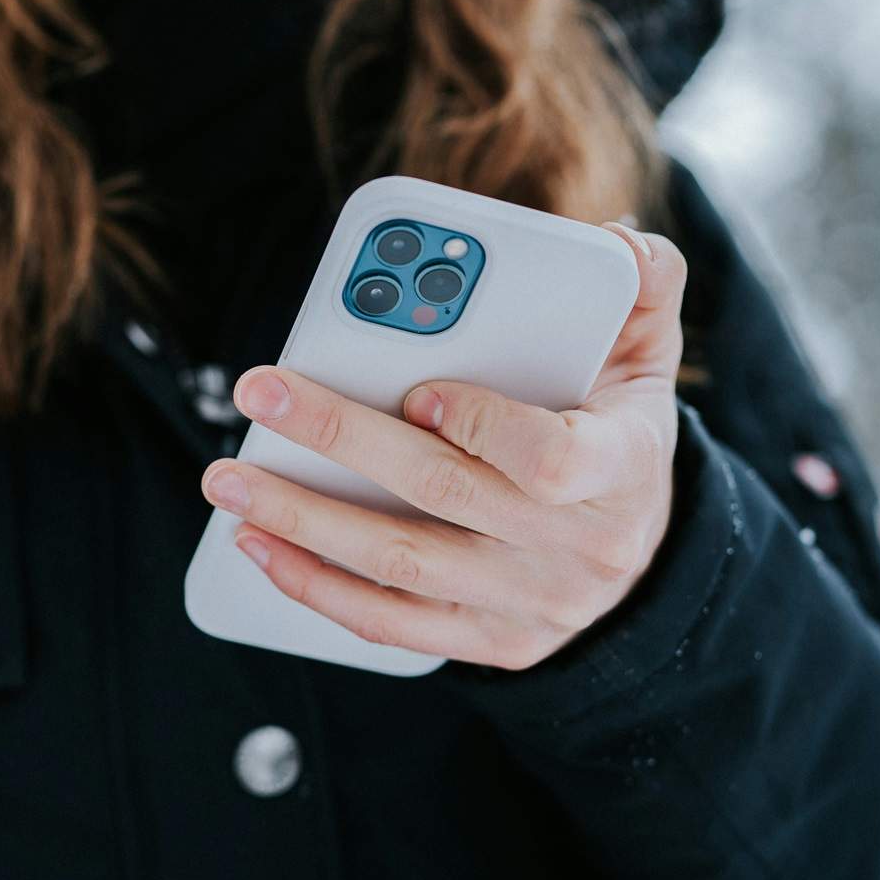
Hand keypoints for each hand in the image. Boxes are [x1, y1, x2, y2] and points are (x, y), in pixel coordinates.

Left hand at [199, 223, 688, 669]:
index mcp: (624, 467)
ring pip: (403, 565)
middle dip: (342, 439)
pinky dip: (316, 587)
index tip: (417, 389)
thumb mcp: (649, 352)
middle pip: (446, 497)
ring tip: (230, 477)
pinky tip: (259, 542)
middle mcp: (581, 549)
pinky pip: (393, 623)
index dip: (482, 426)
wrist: (640, 549)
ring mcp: (534, 605)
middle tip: (260, 394)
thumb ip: (643, 282)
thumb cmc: (620, 428)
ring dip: (304, 522)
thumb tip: (613, 237)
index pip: (554, 460)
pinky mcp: (491, 643)